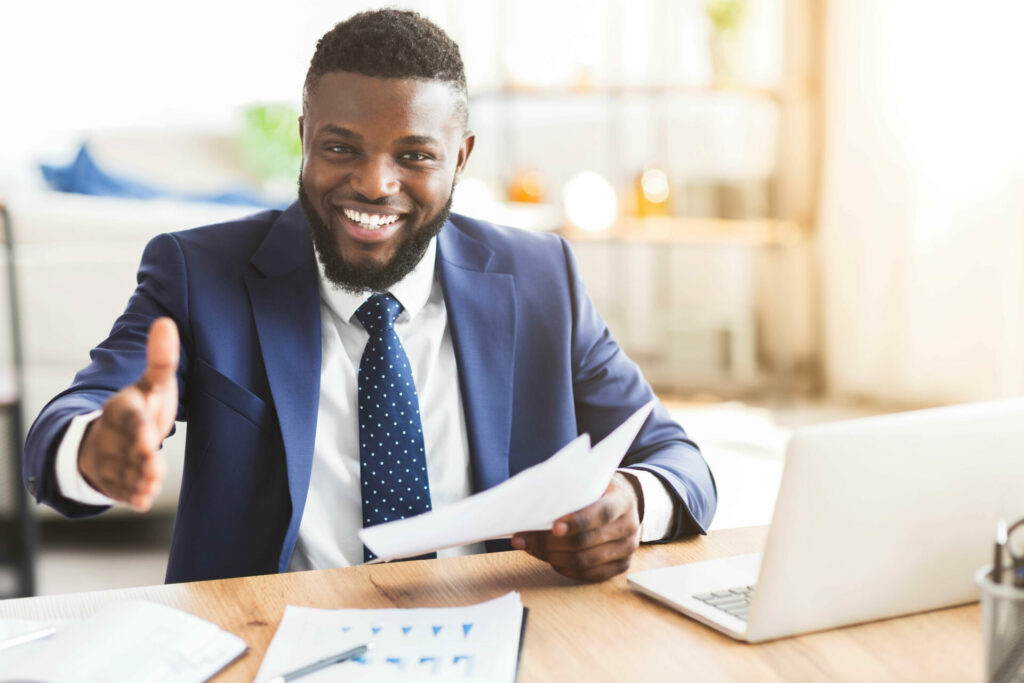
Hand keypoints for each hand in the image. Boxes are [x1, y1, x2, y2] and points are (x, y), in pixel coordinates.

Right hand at [78, 317, 179, 510]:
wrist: (108, 437)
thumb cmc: (139, 407)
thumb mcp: (153, 384)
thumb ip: (161, 359)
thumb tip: (166, 323)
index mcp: (121, 408)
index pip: (131, 418)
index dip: (140, 428)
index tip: (151, 437)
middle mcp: (112, 434)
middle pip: (128, 448)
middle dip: (140, 458)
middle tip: (153, 464)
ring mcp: (109, 459)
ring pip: (125, 472)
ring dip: (138, 478)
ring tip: (150, 483)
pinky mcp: (112, 481)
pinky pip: (121, 491)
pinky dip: (133, 495)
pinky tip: (143, 499)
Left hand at [510, 473, 640, 581]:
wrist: (624, 502)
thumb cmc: (599, 491)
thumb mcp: (590, 482)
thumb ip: (569, 491)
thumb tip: (533, 505)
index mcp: (622, 501)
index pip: (601, 514)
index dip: (577, 522)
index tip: (554, 527)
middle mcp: (628, 526)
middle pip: (586, 542)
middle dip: (550, 543)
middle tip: (524, 539)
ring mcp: (626, 549)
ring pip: (584, 561)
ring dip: (552, 556)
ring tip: (531, 548)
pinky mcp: (620, 565)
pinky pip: (588, 575)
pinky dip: (564, 568)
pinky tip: (548, 558)